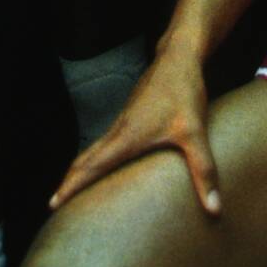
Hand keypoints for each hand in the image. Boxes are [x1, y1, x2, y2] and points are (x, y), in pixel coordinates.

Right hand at [50, 42, 218, 214]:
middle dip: (69, 182)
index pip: (92, 166)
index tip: (51, 203)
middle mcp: (119, 130)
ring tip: (72, 192)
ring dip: (81, 170)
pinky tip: (103, 168)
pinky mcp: (130, 118)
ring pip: (94, 151)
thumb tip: (214, 210)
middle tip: (53, 206)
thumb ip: (204, 170)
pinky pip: (105, 144)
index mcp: (126, 137)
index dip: (71, 186)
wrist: (178, 56)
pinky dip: (95, 159)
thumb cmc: (183, 91)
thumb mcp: (195, 131)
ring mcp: (123, 123)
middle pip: (85, 160)